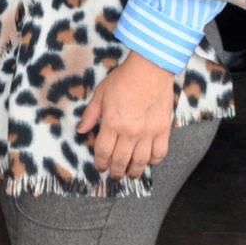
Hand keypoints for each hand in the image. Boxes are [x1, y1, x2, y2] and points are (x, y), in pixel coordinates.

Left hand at [77, 53, 176, 179]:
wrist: (150, 69)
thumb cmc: (123, 79)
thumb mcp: (100, 94)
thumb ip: (91, 114)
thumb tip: (81, 130)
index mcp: (112, 123)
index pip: (104, 151)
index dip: (100, 162)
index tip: (100, 167)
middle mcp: (130, 132)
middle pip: (121, 159)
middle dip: (116, 170)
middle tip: (114, 175)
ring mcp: (148, 132)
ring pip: (141, 160)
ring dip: (135, 171)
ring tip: (131, 174)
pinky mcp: (164, 130)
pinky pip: (160, 152)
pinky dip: (154, 160)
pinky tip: (149, 162)